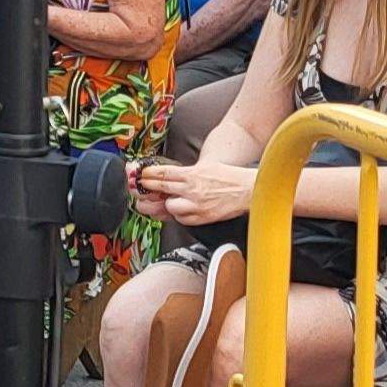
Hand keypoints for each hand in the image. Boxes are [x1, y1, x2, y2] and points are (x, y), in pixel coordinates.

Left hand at [130, 161, 255, 227]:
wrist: (248, 190)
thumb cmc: (228, 177)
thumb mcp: (205, 167)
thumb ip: (186, 171)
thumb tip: (166, 175)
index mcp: (192, 174)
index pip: (162, 173)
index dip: (147, 174)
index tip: (139, 175)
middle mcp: (192, 189)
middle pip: (160, 189)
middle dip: (147, 189)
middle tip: (140, 189)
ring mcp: (197, 205)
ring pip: (170, 207)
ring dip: (167, 205)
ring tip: (169, 201)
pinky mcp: (203, 218)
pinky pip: (183, 220)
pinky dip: (180, 216)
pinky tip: (182, 210)